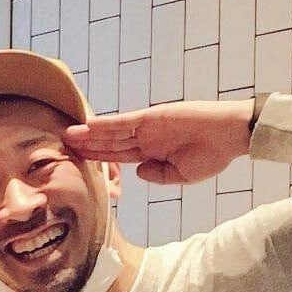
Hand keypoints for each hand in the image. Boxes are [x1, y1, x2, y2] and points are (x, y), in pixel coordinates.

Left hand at [64, 100, 254, 184]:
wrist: (230, 137)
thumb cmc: (211, 156)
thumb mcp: (181, 175)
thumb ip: (157, 175)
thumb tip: (137, 173)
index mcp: (151, 154)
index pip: (118, 158)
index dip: (97, 160)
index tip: (78, 163)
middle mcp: (146, 140)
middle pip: (109, 144)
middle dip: (86, 146)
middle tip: (62, 146)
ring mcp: (148, 127)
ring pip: (112, 133)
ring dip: (90, 134)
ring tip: (67, 135)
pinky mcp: (153, 117)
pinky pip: (124, 121)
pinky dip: (106, 124)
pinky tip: (88, 126)